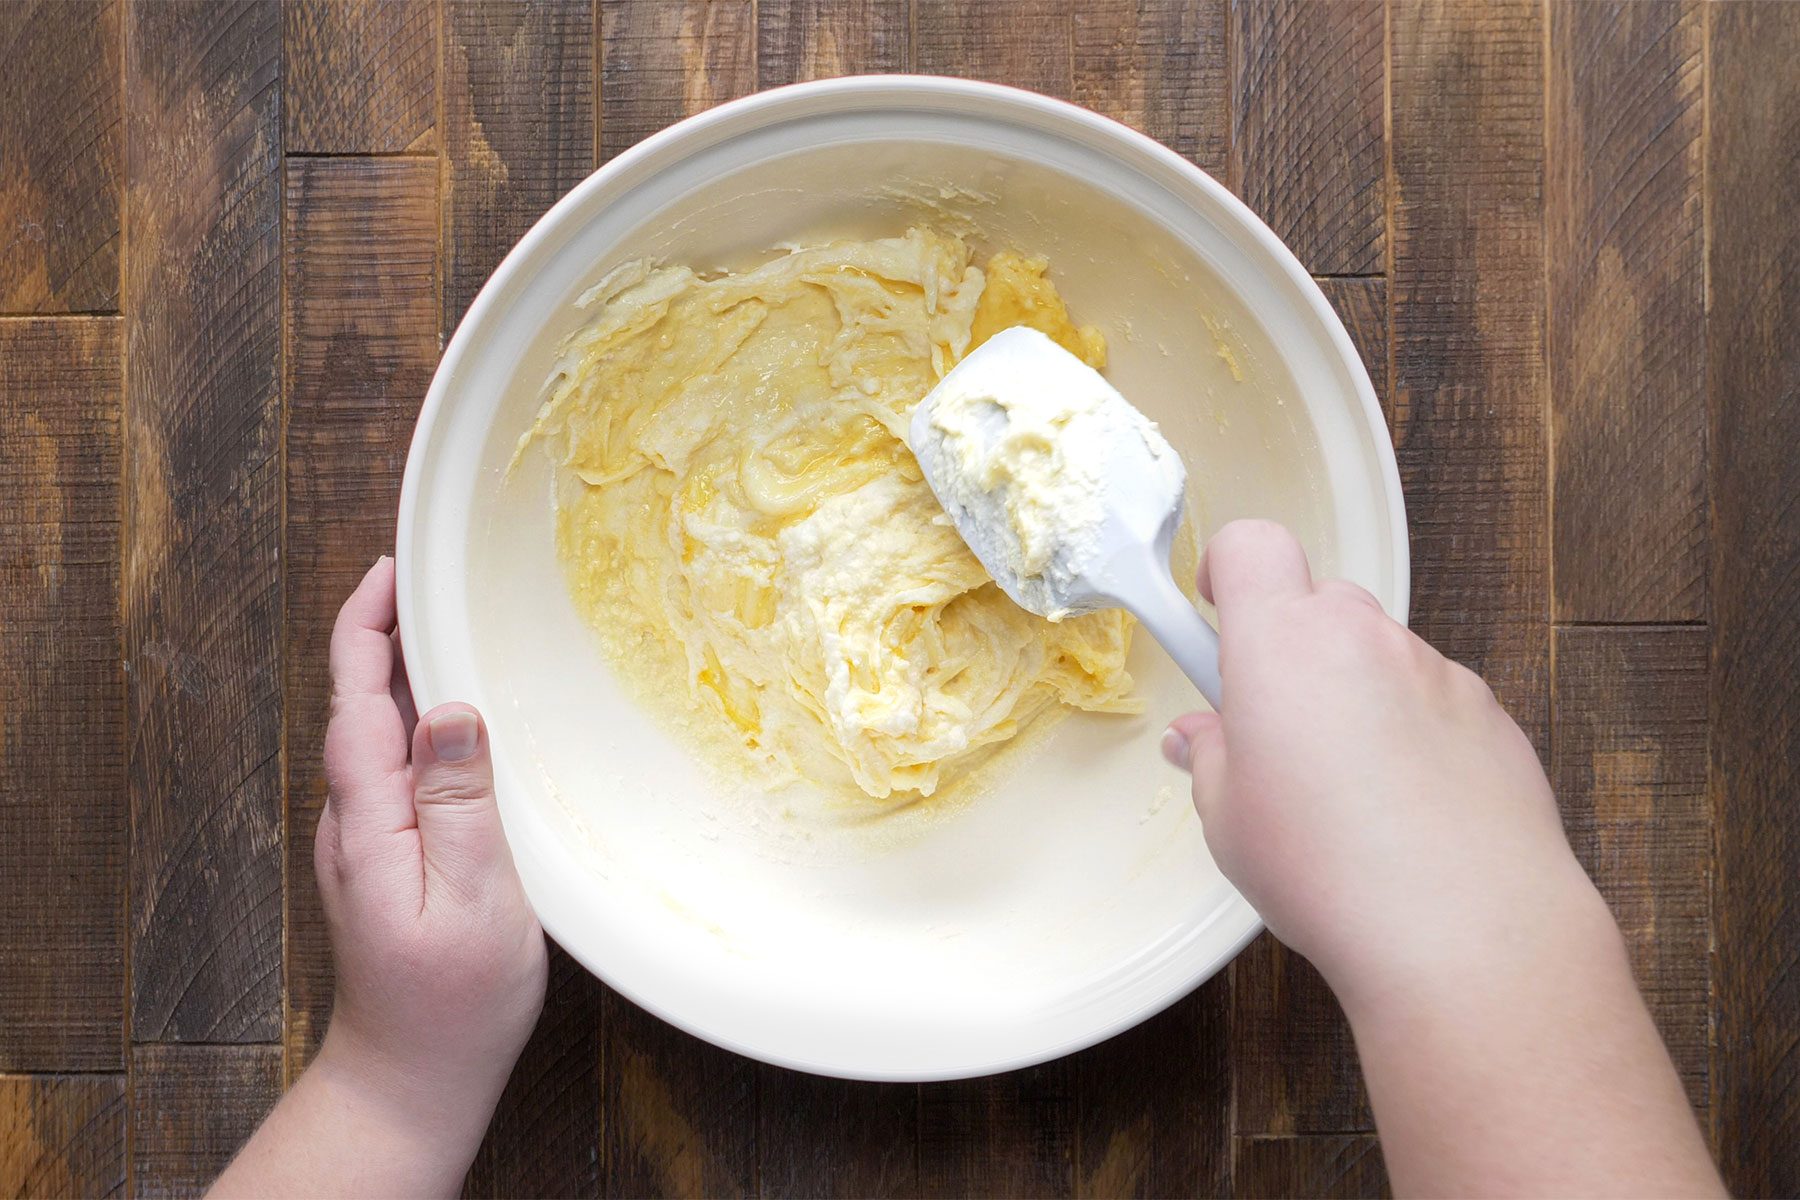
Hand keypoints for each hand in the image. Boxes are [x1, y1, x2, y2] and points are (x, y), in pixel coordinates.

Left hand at [212, 558, 547, 1198]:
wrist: (413, 1075)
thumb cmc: (452, 1000)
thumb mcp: (475, 898)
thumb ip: (459, 802)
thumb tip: (447, 709)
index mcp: (370, 818)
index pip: (355, 698)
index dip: (367, 625)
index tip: (392, 567)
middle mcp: (356, 819)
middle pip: (361, 703)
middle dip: (387, 630)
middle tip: (435, 576)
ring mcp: (367, 839)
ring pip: (378, 733)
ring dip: (404, 672)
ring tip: (450, 624)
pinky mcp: (388, 855)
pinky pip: (397, 766)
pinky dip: (418, 719)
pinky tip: (456, 715)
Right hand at [1161, 521, 1720, 1197]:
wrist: (1465, 928)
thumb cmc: (1326, 869)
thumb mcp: (1229, 821)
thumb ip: (1212, 760)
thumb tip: (1204, 739)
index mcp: (1282, 642)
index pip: (1251, 546)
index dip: (1229, 569)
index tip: (1219, 613)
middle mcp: (1363, 637)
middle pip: (1321, 602)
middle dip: (1294, 649)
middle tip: (1277, 728)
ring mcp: (1436, 672)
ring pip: (1381, 657)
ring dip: (1357, 695)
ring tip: (1348, 792)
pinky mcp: (1492, 716)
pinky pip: (1435, 703)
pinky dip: (1414, 735)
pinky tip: (1408, 812)